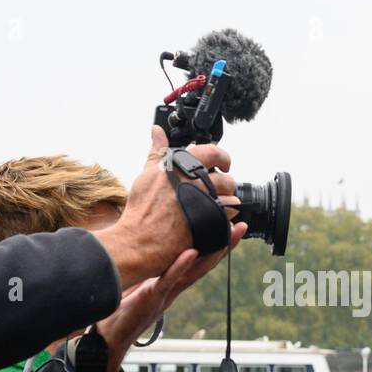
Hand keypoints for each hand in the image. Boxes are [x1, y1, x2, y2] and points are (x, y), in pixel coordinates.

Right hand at [93, 125, 238, 288]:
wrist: (139, 240)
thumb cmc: (142, 208)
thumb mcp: (148, 174)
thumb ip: (157, 151)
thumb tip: (156, 131)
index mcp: (183, 167)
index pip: (214, 152)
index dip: (222, 156)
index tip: (223, 163)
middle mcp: (196, 184)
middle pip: (227, 180)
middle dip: (225, 185)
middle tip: (216, 190)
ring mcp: (205, 205)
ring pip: (231, 201)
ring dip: (226, 204)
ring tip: (214, 207)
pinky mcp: (209, 225)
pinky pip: (228, 221)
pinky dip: (224, 221)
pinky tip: (213, 221)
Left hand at [97, 230, 244, 371]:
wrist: (110, 336)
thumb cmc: (121, 310)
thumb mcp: (139, 283)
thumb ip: (150, 269)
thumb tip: (151, 247)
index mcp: (172, 281)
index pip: (198, 260)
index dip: (214, 243)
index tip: (229, 226)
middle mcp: (175, 286)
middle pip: (205, 263)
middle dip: (224, 245)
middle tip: (241, 227)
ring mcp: (166, 292)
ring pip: (195, 271)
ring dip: (213, 252)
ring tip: (228, 233)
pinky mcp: (153, 296)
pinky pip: (169, 280)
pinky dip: (180, 266)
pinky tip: (191, 252)